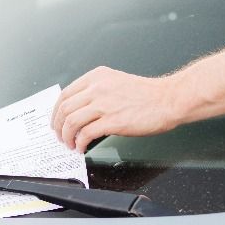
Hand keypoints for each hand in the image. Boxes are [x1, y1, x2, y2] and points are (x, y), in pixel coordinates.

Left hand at [50, 67, 183, 151]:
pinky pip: (86, 134)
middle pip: (64, 108)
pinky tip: (82, 147)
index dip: (56, 112)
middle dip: (58, 126)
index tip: (56, 122)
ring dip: (67, 137)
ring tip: (70, 144)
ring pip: (71, 122)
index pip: (65, 94)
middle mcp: (98, 88)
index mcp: (97, 77)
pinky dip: (80, 143)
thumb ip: (97, 91)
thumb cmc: (148, 94)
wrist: (168, 100)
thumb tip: (81, 109)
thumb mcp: (116, 83)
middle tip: (60, 136)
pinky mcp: (113, 121)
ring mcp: (104, 104)